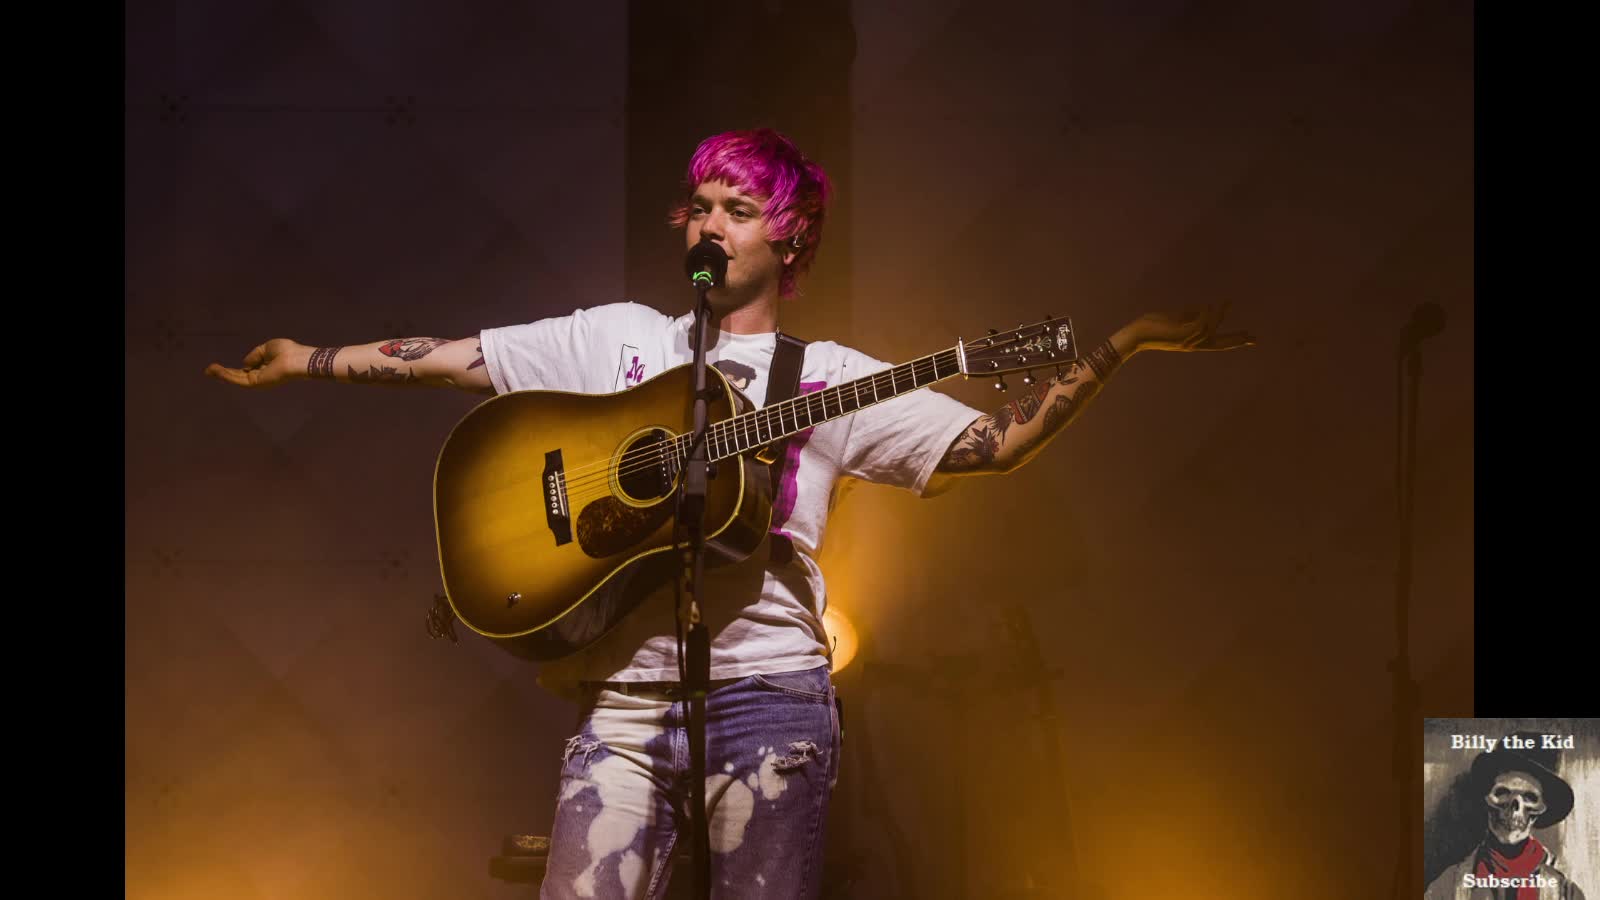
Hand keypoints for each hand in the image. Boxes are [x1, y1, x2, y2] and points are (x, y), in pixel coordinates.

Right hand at [205, 339, 306, 387]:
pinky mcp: (256, 383)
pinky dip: (226, 375)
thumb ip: (254, 355)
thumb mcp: (266, 348)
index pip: (245, 370)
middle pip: (238, 376)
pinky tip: (216, 371)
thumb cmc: (287, 351)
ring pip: (236, 379)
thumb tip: (244, 364)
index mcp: (264, 368)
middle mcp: (261, 376)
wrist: (296, 359)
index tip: (218, 366)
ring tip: (208, 370)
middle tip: (208, 370)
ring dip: (221, 374)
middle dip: (223, 373)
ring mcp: (258, 381)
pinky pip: (238, 380)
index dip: (233, 369)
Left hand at [1124, 303, 1254, 353]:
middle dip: (1236, 339)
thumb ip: (1190, 314)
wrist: (1136, 334)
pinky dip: (1207, 314)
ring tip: (1228, 302)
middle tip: (1254, 339)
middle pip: (1220, 344)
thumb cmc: (1153, 325)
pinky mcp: (1181, 334)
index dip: (1233, 340)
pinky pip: (1200, 324)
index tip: (1248, 338)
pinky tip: (1210, 305)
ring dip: (1220, 315)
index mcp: (1192, 343)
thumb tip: (1204, 306)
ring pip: (1211, 329)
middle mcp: (1192, 344)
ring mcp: (1187, 341)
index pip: (1217, 342)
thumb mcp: (1175, 318)